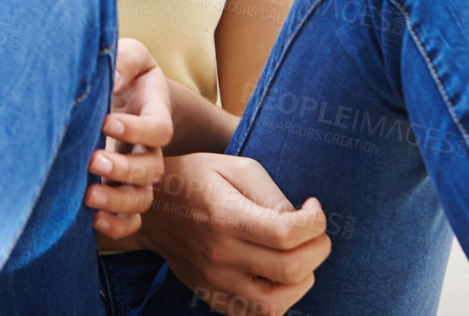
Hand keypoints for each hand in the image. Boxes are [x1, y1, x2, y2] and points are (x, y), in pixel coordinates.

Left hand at [88, 38, 173, 242]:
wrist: (123, 93)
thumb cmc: (124, 71)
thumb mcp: (129, 54)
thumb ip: (126, 60)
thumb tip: (114, 79)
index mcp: (154, 114)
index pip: (159, 128)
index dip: (137, 129)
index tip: (107, 121)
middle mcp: (148, 148)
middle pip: (152, 169)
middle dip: (124, 168)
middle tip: (94, 159)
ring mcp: (136, 172)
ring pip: (142, 197)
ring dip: (118, 200)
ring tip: (89, 194)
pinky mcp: (121, 189)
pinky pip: (131, 218)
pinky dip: (118, 226)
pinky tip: (94, 222)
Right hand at [141, 153, 330, 315]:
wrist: (150, 208)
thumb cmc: (196, 179)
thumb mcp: (234, 167)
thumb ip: (271, 194)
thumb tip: (301, 222)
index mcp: (224, 217)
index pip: (287, 234)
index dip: (315, 222)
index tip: (312, 206)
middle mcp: (219, 254)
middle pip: (291, 270)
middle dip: (318, 250)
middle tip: (314, 233)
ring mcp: (214, 281)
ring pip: (277, 303)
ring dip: (302, 280)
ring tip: (298, 257)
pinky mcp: (211, 296)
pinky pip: (256, 314)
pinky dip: (278, 300)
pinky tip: (277, 275)